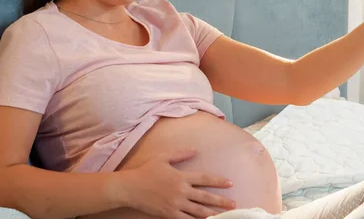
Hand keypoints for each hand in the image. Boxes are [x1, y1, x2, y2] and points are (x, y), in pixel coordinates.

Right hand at [113, 148, 236, 218]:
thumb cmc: (146, 171)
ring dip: (212, 213)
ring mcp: (175, 204)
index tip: (230, 183)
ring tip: (224, 216)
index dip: (218, 181)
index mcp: (181, 177)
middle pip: (205, 197)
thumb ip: (180, 154)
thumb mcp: (163, 157)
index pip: (204, 179)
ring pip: (198, 211)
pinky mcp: (169, 214)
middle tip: (234, 204)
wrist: (130, 188)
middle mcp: (181, 191)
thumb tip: (195, 150)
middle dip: (221, 201)